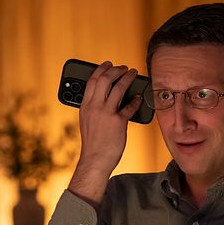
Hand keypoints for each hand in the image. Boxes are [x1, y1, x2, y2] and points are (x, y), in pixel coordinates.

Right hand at [68, 62, 142, 205]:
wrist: (95, 160)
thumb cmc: (93, 143)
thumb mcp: (87, 121)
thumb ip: (93, 108)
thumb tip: (105, 98)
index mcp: (85, 106)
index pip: (91, 81)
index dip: (100, 69)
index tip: (107, 64)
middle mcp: (94, 107)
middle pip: (104, 79)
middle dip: (116, 69)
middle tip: (124, 67)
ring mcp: (106, 113)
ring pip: (118, 87)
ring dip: (127, 77)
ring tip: (133, 74)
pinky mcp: (118, 122)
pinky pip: (129, 106)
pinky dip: (135, 100)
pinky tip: (139, 98)